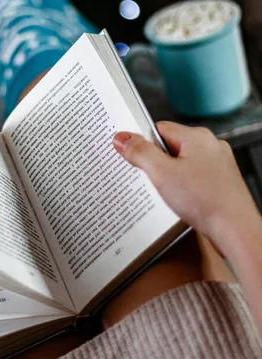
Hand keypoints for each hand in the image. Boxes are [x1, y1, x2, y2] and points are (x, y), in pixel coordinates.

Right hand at [113, 121, 258, 247]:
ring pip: (182, 163)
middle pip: (170, 146)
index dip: (143, 142)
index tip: (132, 155)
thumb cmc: (206, 200)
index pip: (159, 129)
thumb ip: (140, 152)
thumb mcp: (162, 173)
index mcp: (197, 136)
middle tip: (151, 179)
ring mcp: (217, 164)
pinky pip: (194, 178)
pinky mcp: (220, 182)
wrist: (235, 230)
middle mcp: (210, 146)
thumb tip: (122, 138)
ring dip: (170, 177)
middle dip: (157, 163)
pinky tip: (182, 201)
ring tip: (169, 193)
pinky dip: (184, 187)